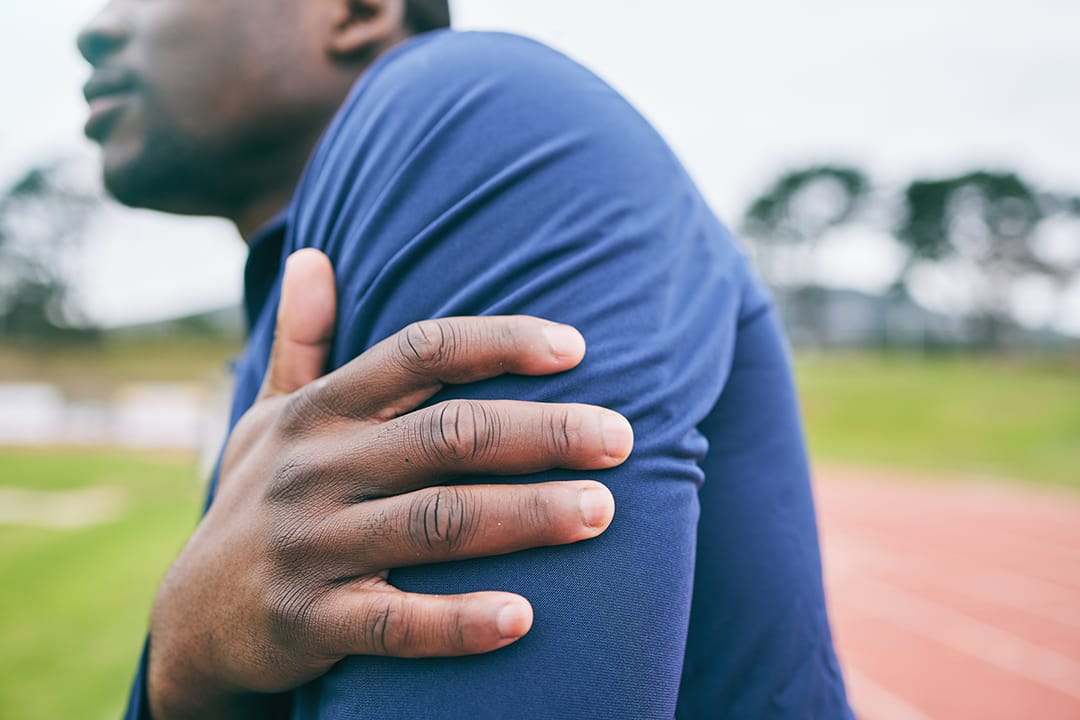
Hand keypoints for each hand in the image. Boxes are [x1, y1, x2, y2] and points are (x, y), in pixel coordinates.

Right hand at [146, 249, 632, 718]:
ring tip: (601, 512)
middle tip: (621, 438)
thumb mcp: (268, 415)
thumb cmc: (260, 498)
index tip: (575, 348)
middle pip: (447, 435)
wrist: (193, 617)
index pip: (418, 354)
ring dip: (526, 516)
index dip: (498, 343)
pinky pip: (397, 622)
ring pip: (437, 523)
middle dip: (541, 433)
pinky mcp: (310, 621)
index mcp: (320, 412)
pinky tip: (525, 617)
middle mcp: (317, 469)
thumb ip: (302, 340)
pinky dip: (460, 621)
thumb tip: (312, 253)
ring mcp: (312, 546)